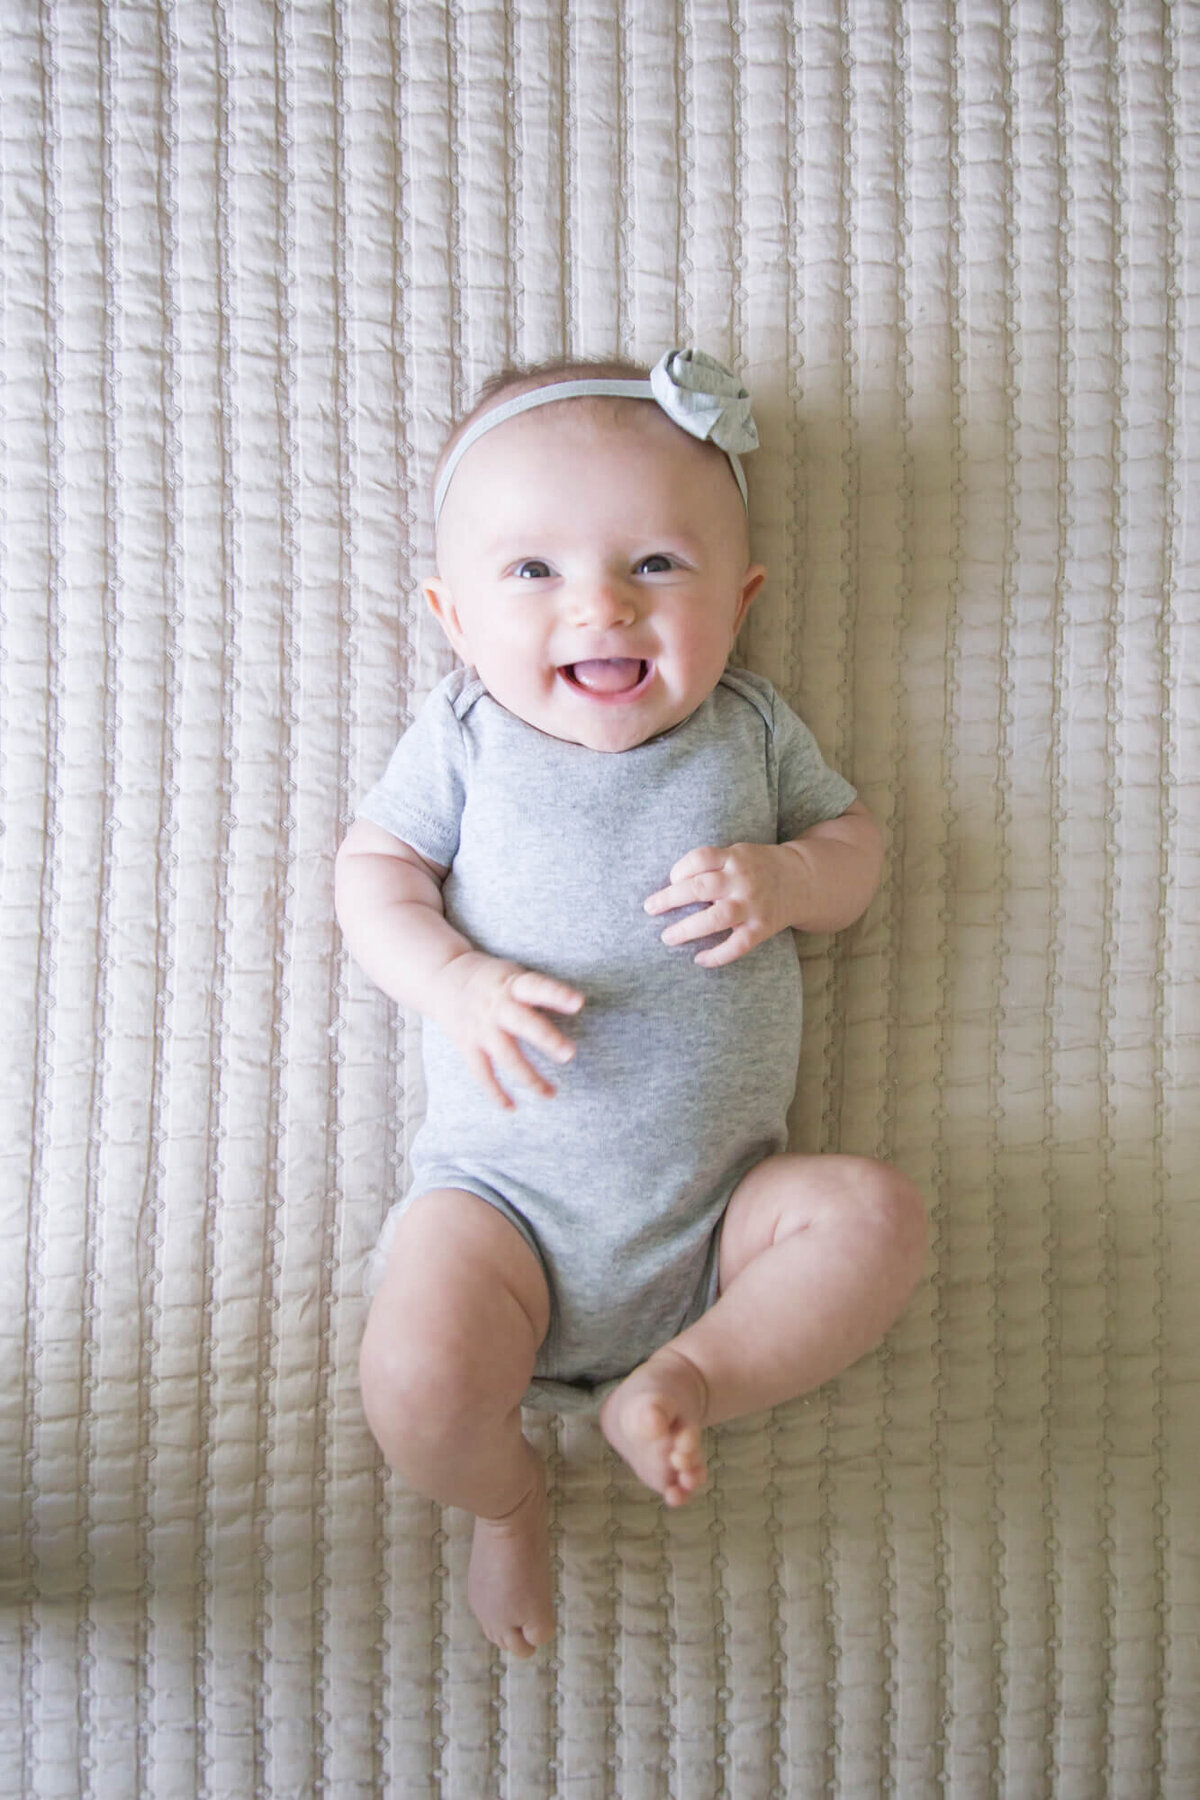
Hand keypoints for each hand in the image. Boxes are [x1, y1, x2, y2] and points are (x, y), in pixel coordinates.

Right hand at [430, 951, 584, 1109]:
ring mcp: (480, 1028)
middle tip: (569, 1054)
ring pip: (506, 1056)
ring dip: (529, 1076)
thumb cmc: (490, 979)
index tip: (579, 1002)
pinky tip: (512, 1107)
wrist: (442, 977)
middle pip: (523, 1024)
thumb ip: (539, 991)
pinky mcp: (467, 1046)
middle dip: (546, 1039)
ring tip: (551, 1093)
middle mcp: (496, 1007)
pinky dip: (496, 1092)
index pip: (536, 987)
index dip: (557, 995)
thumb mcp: (514, 975)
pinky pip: (482, 1073)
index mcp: (511, 985)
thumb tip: (574, 1005)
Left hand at [644, 842, 798, 967]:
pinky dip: (717, 955)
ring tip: (667, 938)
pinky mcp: (762, 928)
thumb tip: (672, 886)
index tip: (672, 880)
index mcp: (735, 858)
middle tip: (650, 908)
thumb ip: (712, 865)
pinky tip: (699, 959)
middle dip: (670, 899)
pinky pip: (737, 945)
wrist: (803, 880)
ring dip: (688, 929)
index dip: (680, 869)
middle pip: (701, 888)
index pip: (700, 858)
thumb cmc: (758, 867)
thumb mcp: (738, 854)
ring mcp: (753, 905)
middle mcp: (743, 880)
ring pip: (716, 917)